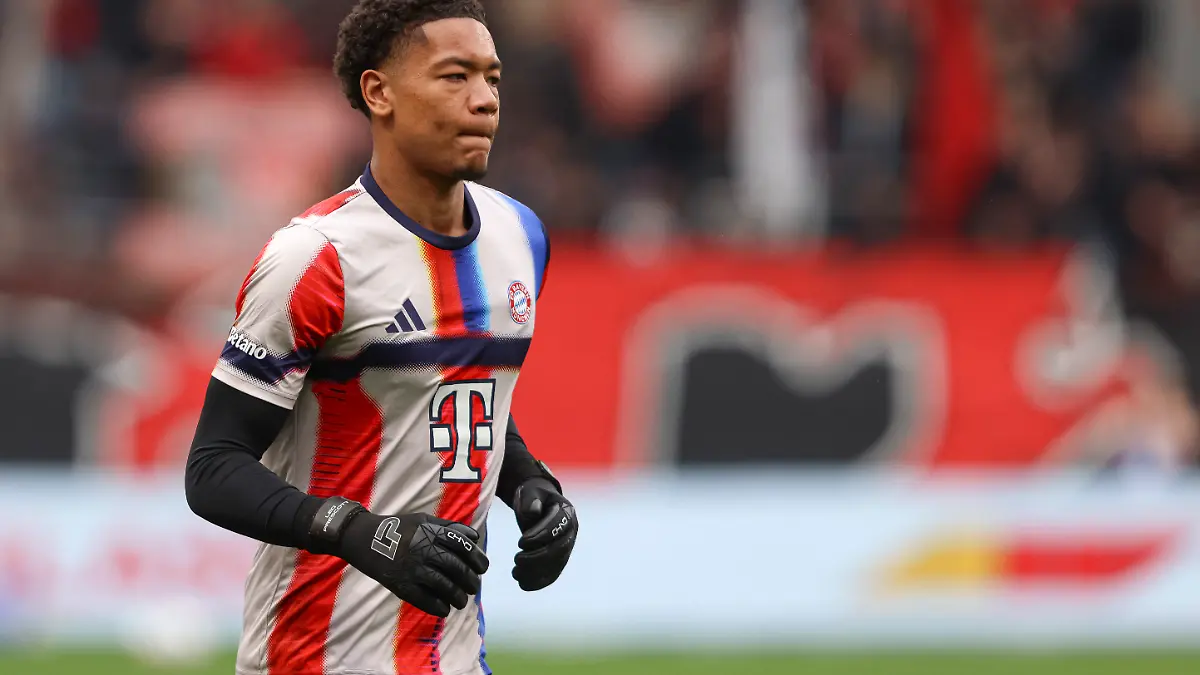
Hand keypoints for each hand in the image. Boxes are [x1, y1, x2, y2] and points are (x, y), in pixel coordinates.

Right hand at [337, 510, 489, 616]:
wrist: (364, 539)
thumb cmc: (397, 528)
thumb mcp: (423, 520)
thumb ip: (448, 527)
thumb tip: (474, 538)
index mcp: (431, 532)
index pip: (462, 546)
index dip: (476, 558)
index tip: (483, 568)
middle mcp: (424, 550)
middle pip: (456, 568)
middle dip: (470, 580)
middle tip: (474, 587)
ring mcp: (412, 568)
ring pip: (444, 586)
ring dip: (458, 596)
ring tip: (462, 601)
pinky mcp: (400, 585)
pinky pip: (425, 599)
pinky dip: (438, 607)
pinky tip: (445, 609)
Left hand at [511, 478, 577, 590]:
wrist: (537, 502)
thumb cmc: (531, 496)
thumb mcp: (529, 492)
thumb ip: (530, 500)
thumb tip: (533, 512)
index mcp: (566, 511)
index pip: (557, 527)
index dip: (540, 537)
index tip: (520, 542)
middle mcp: (571, 530)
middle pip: (559, 549)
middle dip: (537, 558)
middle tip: (516, 560)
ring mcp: (567, 546)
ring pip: (556, 564)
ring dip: (536, 572)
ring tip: (515, 573)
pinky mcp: (560, 558)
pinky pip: (553, 573)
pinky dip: (539, 581)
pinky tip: (523, 584)